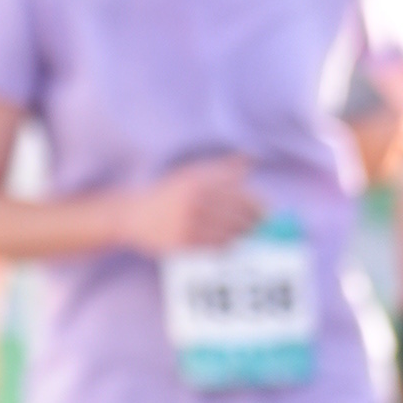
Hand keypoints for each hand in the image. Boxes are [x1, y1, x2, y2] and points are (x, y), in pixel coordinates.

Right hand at [134, 154, 261, 252]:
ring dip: (243, 235)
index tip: (269, 211)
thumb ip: (221, 168)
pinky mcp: (185, 241)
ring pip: (231, 231)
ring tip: (248, 236)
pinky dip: (228, 245)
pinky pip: (217, 246)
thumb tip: (251, 157)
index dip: (259, 203)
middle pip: (239, 213)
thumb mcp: (191, 174)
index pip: (239, 191)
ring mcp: (190, 221)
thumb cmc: (168, 194)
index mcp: (198, 179)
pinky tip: (230, 243)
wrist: (134, 216)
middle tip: (263, 227)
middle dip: (255, 221)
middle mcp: (195, 199)